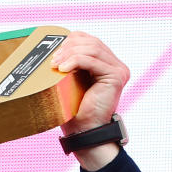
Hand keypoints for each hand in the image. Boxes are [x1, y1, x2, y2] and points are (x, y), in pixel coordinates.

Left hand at [50, 33, 129, 169]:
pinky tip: (62, 69)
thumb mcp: (71, 82)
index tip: (54, 51)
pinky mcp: (116, 76)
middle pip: (91, 42)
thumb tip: (55, 50)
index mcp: (107, 63)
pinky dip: (75, 61)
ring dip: (70, 53)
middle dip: (69, 46)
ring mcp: (118, 70)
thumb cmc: (75, 110)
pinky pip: (93, 60)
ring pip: (92, 48)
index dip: (72, 40)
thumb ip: (71, 65)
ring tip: (55, 64)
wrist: (84, 131)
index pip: (90, 40)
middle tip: (53, 59)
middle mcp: (115, 65)